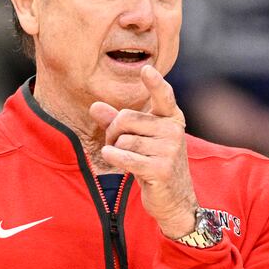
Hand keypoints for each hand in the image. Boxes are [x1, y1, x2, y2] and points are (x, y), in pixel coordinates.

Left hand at [90, 66, 196, 238]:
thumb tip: (94, 107)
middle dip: (114, 132)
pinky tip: (112, 158)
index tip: (147, 69)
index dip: (154, 82)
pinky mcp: (161, 168)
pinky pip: (125, 157)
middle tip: (118, 145)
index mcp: (171, 118)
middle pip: (126, 119)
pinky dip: (114, 158)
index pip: (163, 95)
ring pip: (123, 140)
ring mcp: (169, 149)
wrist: (175, 199)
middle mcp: (173, 130)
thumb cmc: (153, 164)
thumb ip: (117, 122)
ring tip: (127, 159)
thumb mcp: (138, 139)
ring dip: (116, 150)